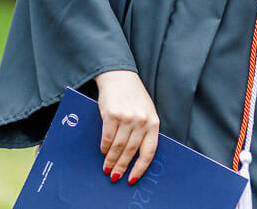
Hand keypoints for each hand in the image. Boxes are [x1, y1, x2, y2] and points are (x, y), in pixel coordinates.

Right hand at [94, 70, 159, 184]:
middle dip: (122, 167)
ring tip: (107, 168)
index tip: (132, 179)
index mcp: (153, 122)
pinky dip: (104, 148)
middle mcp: (141, 121)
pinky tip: (103, 153)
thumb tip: (135, 157)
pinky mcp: (112, 114)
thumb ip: (144, 131)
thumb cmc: (133, 97)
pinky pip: (107, 137)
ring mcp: (127, 118)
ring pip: (118, 146)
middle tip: (115, 177)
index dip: (140, 168)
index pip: (149, 151)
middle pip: (131, 151)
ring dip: (111, 160)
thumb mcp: (146, 112)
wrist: (119, 77)